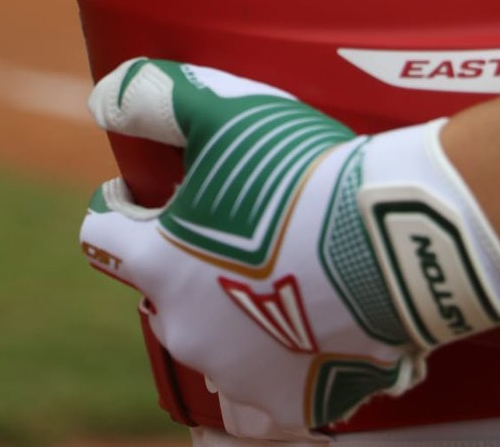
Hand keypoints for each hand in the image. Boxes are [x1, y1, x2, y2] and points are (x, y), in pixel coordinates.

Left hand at [80, 60, 499, 439]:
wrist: (396, 240)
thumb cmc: (304, 172)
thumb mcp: (225, 111)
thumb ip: (156, 98)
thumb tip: (103, 98)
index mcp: (158, 266)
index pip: (103, 235)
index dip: (123, 204)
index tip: (154, 190)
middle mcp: (186, 330)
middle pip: (165, 289)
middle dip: (190, 258)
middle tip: (244, 221)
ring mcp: (241, 374)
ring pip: (219, 338)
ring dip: (237, 310)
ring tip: (288, 268)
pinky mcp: (297, 402)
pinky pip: (274, 382)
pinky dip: (287, 355)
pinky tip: (317, 317)